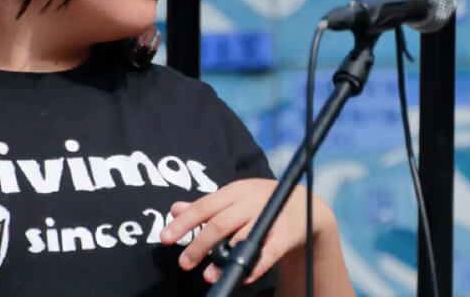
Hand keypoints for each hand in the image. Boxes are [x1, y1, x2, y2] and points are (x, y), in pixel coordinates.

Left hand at [160, 178, 333, 284]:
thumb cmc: (259, 202)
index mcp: (234, 191)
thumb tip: (174, 208)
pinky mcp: (285, 236)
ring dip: (225, 258)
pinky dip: (256, 266)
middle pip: (220, 223)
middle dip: (199, 244)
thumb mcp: (233, 198)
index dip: (184, 223)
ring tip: (208, 275)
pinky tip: (242, 277)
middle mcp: (250, 202)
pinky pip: (269, 252)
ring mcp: (269, 217)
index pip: (203, 207)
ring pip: (243, 238)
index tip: (164, 238)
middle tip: (184, 263)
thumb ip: (205, 205)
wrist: (304, 204)